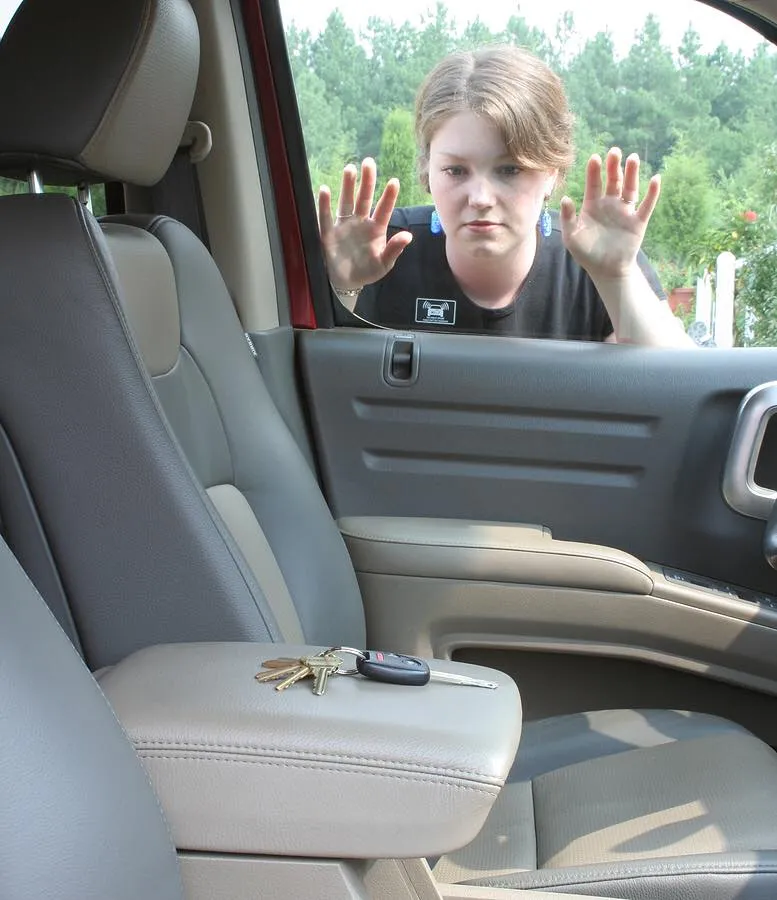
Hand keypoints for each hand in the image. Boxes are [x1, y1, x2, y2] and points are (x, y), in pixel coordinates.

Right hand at [317, 157, 412, 290]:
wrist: (347, 282)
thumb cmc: (367, 271)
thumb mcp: (384, 264)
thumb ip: (394, 250)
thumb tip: (408, 236)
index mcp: (376, 229)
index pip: (383, 209)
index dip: (388, 196)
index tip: (394, 182)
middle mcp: (360, 222)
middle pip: (364, 198)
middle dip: (367, 181)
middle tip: (369, 162)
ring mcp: (344, 225)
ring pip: (346, 202)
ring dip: (348, 186)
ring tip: (350, 169)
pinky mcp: (329, 233)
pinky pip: (326, 216)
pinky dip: (324, 204)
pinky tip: (324, 190)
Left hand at [558, 148, 659, 281]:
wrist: (606, 271)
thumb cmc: (586, 254)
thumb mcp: (572, 237)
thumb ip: (568, 218)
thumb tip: (565, 198)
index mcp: (592, 205)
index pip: (594, 183)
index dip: (594, 171)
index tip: (595, 158)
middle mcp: (610, 204)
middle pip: (613, 181)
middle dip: (614, 166)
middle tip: (614, 151)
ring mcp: (625, 211)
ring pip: (630, 188)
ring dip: (632, 173)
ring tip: (632, 158)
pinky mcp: (638, 221)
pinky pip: (647, 205)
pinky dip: (652, 192)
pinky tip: (655, 179)